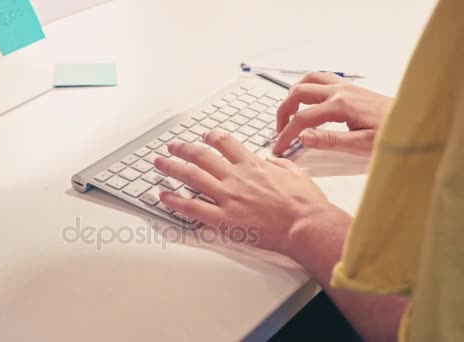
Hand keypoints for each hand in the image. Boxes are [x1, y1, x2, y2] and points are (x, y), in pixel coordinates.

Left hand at [154, 130, 330, 253]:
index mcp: (253, 165)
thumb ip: (279, 165)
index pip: (226, 143)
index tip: (205, 136)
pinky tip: (163, 196)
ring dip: (172, 168)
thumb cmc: (305, 204)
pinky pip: (192, 207)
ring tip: (159, 164)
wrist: (306, 225)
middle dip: (183, 149)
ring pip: (192, 177)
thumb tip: (272, 161)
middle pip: (201, 156)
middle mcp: (236, 177)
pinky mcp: (224, 219)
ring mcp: (228, 197)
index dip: (211, 137)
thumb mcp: (296, 173)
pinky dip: (175, 201)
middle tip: (172, 147)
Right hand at [273, 72, 392, 156]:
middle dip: (283, 112)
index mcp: (341, 106)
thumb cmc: (392, 134)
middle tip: (280, 131)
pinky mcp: (351, 88)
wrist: (414, 121)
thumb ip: (329, 141)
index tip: (279, 147)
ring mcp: (345, 87)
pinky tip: (308, 101)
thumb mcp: (361, 145)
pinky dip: (308, 87)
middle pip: (298, 93)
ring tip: (289, 113)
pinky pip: (321, 79)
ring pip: (308, 80)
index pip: (302, 119)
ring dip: (293, 95)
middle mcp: (340, 91)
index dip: (286, 134)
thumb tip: (303, 138)